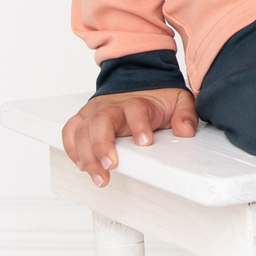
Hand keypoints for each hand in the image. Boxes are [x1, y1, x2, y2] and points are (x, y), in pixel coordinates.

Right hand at [61, 87, 197, 186]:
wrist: (137, 78)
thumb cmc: (157, 97)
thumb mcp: (179, 100)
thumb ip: (185, 114)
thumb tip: (185, 130)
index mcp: (137, 102)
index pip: (135, 109)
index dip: (139, 124)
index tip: (145, 141)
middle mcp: (112, 106)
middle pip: (101, 121)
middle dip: (102, 145)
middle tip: (110, 166)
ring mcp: (95, 111)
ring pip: (83, 130)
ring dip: (87, 155)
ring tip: (98, 176)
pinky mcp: (84, 117)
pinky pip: (70, 130)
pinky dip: (71, 147)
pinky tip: (80, 165)